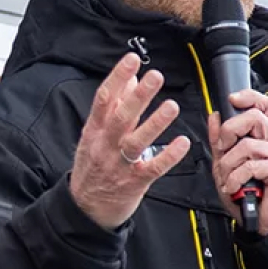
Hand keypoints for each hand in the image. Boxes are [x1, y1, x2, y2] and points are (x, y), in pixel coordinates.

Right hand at [69, 54, 192, 230]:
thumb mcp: (94, 135)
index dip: (117, 78)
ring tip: (171, 106)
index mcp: (94, 131)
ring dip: (155, 123)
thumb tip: (128, 79)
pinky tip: (182, 142)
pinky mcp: (134, 182)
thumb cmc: (93, 167)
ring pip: (136, 142)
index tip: (132, 60)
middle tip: (155, 76)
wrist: (85, 208)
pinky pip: (153, 168)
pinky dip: (168, 156)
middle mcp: (105, 146)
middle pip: (121, 117)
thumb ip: (112, 108)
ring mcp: (119, 165)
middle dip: (138, 96)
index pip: (103, 100)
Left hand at [207, 90, 267, 234]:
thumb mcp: (226, 165)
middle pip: (255, 118)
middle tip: (223, 151)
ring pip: (248, 145)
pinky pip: (252, 165)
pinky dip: (236, 178)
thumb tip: (215, 117)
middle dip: (230, 133)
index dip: (249, 97)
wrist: (261, 221)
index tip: (232, 99)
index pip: (264, 106)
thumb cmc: (247, 195)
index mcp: (266, 138)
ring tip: (229, 179)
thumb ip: (220, 142)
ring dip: (230, 164)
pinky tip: (234, 188)